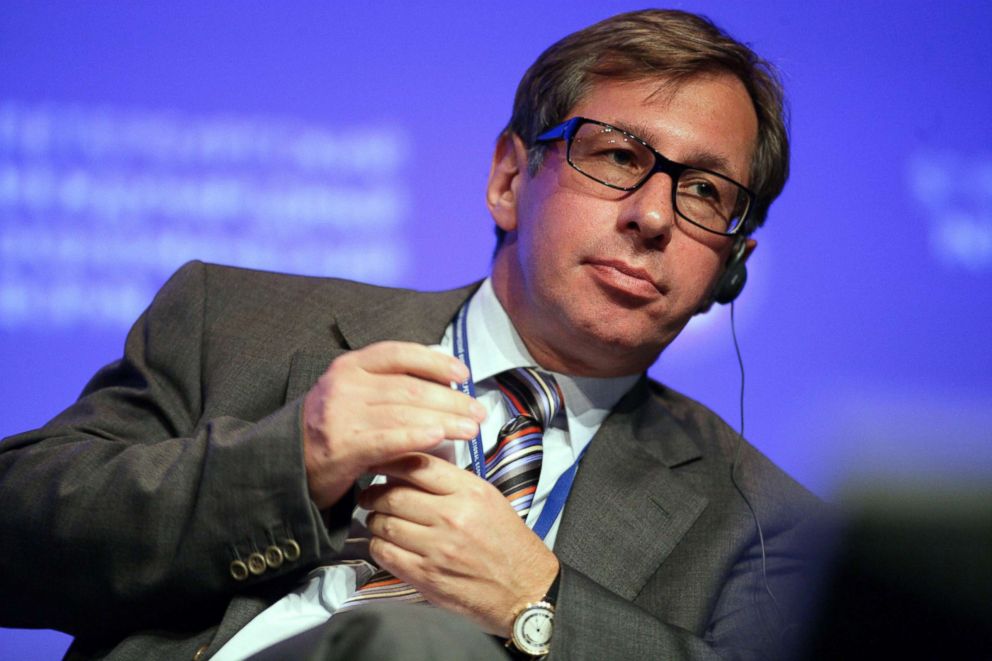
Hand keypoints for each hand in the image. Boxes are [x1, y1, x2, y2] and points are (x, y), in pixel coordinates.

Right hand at [302, 341, 486, 508]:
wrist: (288, 464)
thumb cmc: (333, 429)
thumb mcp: (354, 394)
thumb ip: (388, 385)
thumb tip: (442, 384)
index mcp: (350, 365)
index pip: (399, 354)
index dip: (435, 362)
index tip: (462, 373)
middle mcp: (345, 385)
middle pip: (410, 388)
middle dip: (450, 400)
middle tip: (478, 411)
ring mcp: (342, 415)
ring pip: (404, 413)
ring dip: (444, 421)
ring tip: (470, 429)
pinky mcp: (343, 446)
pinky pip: (388, 440)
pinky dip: (416, 437)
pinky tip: (439, 438)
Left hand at [359, 452, 559, 635]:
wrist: (526, 590)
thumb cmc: (509, 543)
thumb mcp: (490, 499)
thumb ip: (453, 483)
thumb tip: (413, 470)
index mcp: (470, 492)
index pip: (418, 466)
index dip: (391, 462)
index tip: (380, 463)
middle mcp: (452, 517)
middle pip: (394, 495)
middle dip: (375, 494)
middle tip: (371, 495)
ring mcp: (437, 549)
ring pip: (384, 524)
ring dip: (375, 520)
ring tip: (379, 519)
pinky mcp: (426, 576)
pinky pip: (385, 554)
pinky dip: (378, 545)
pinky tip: (385, 543)